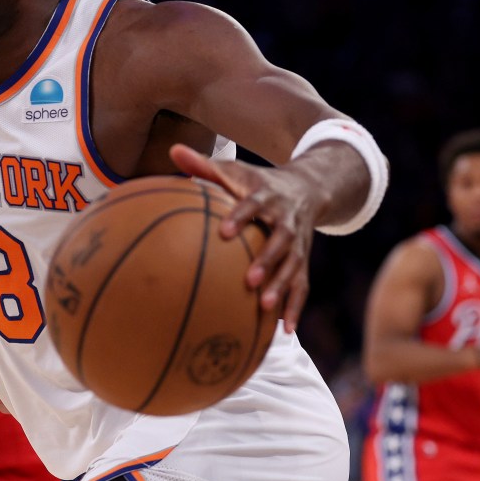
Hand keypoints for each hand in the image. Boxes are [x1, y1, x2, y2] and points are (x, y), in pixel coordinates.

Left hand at [170, 143, 316, 332]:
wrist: (307, 188)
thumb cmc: (256, 182)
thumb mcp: (234, 169)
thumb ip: (202, 164)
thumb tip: (172, 149)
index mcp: (267, 196)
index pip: (253, 205)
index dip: (241, 216)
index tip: (224, 231)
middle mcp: (286, 221)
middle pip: (280, 241)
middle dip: (267, 260)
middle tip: (248, 279)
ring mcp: (297, 244)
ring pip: (293, 267)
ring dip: (281, 287)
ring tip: (264, 307)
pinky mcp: (302, 261)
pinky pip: (302, 286)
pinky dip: (295, 308)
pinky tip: (285, 331)